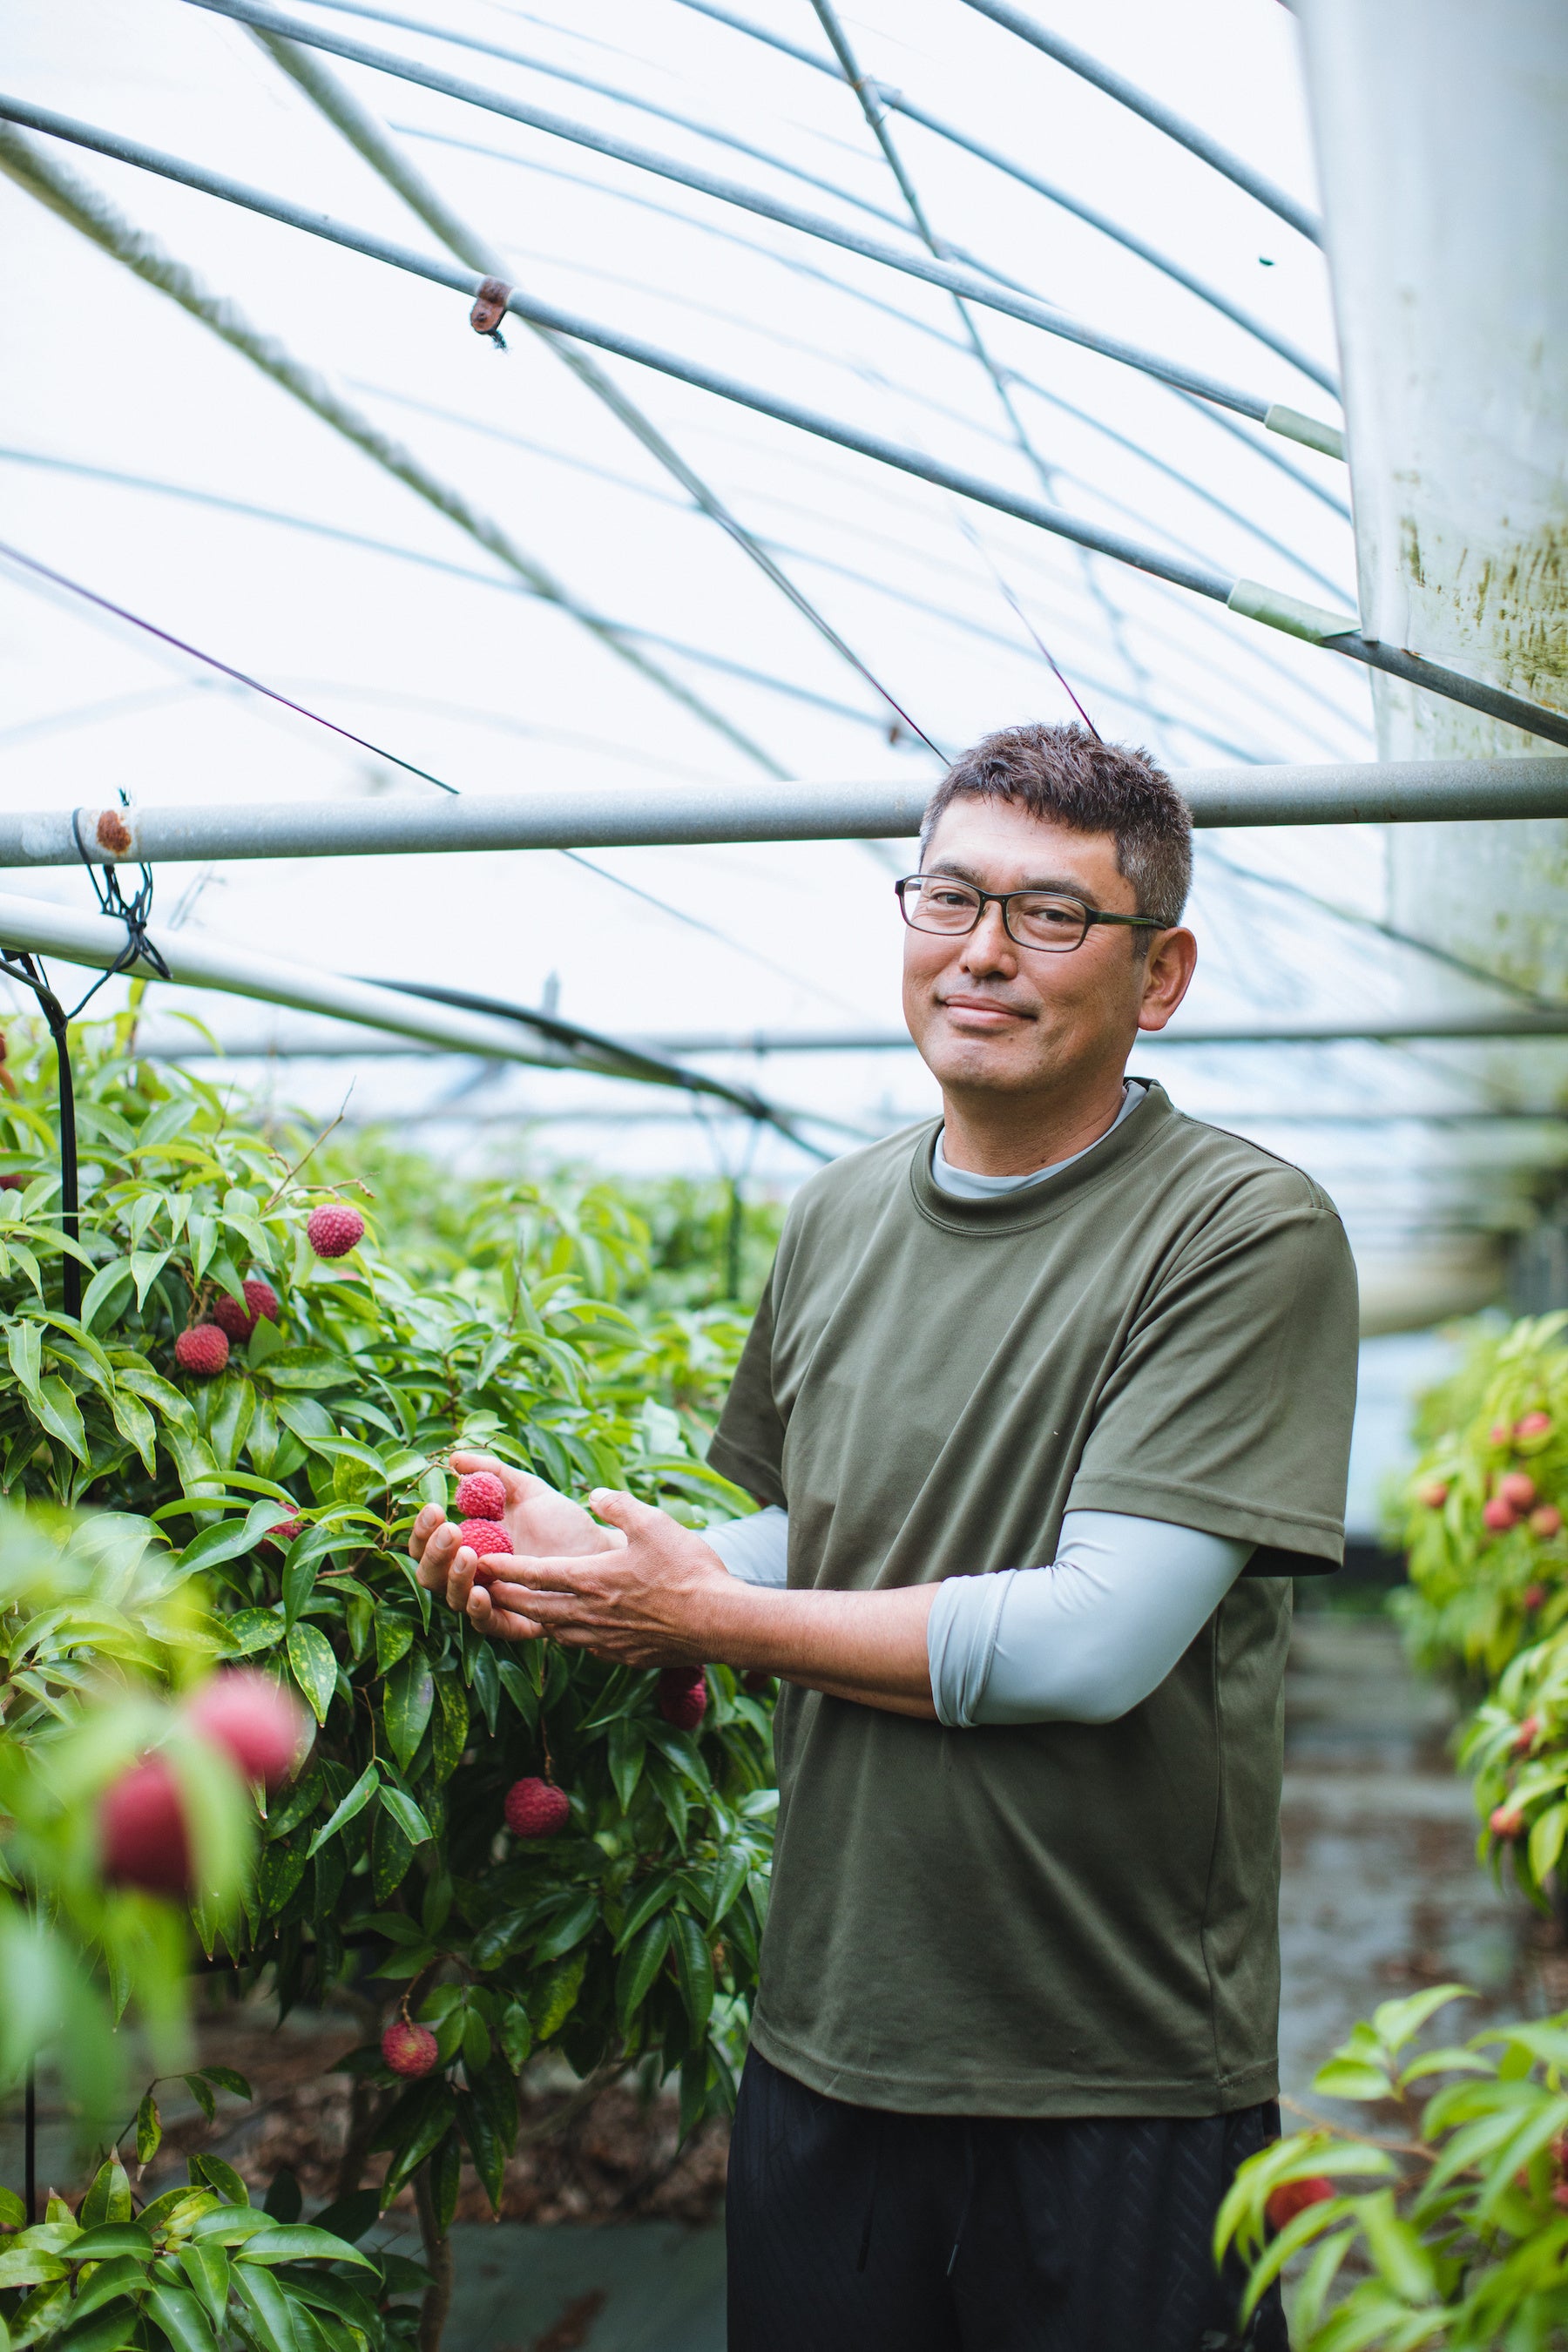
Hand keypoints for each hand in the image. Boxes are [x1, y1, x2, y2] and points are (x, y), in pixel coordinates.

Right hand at [409, 1452, 624, 1642]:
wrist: (601, 1546)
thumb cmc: (562, 1520)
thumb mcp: (525, 1490)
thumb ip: (491, 1473)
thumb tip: (454, 1458)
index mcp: (469, 1545)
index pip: (429, 1544)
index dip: (423, 1529)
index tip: (434, 1508)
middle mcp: (474, 1576)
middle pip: (431, 1574)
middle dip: (433, 1553)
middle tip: (450, 1531)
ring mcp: (494, 1599)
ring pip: (455, 1599)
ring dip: (454, 1578)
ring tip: (467, 1555)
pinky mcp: (519, 1621)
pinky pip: (489, 1624)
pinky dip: (480, 1611)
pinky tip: (482, 1592)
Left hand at [480, 1488, 735, 1664]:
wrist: (719, 1622)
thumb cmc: (687, 1570)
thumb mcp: (654, 1523)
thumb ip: (619, 1506)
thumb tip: (595, 1495)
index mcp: (591, 1579)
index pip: (535, 1573)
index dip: (506, 1566)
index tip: (482, 1561)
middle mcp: (589, 1614)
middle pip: (534, 1609)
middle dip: (508, 1598)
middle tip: (487, 1590)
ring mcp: (605, 1639)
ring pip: (556, 1632)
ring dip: (535, 1620)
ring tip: (524, 1611)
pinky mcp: (624, 1655)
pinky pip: (584, 1647)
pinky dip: (569, 1637)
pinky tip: (574, 1631)